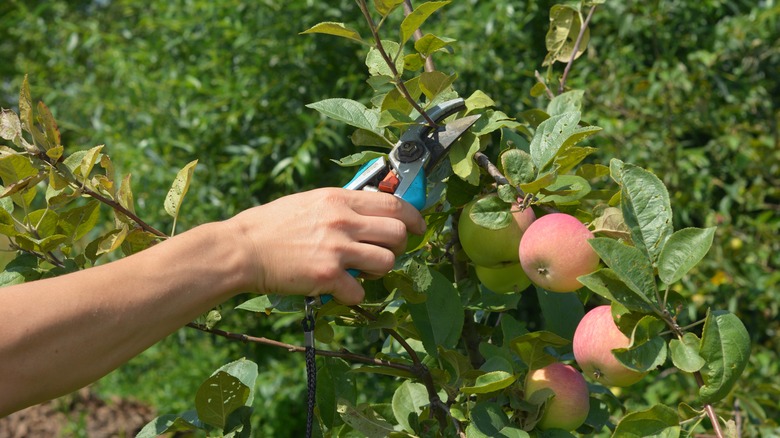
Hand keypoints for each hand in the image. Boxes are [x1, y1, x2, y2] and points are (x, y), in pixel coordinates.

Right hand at [225, 188, 425, 304]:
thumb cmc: (271, 225)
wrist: (242, 249)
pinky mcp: (327, 276)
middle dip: (398, 246)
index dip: (413, 217)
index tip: (418, 227)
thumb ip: (341, 206)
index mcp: (339, 199)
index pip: (394, 203)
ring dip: (378, 271)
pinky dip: (353, 294)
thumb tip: (370, 211)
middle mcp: (342, 221)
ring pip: (387, 262)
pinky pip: (360, 291)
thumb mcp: (310, 201)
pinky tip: (337, 288)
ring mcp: (336, 249)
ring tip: (359, 271)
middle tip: (382, 253)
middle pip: (398, 233)